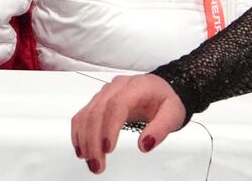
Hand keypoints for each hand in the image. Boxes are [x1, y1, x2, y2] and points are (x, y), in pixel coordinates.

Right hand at [70, 73, 185, 173]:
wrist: (161, 90)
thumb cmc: (165, 100)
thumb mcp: (173, 114)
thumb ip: (161, 129)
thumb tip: (145, 145)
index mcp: (137, 86)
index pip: (117, 104)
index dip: (109, 127)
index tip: (108, 149)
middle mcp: (117, 87)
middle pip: (98, 111)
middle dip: (94, 140)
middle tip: (98, 164)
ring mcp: (105, 93)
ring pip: (87, 114)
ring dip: (85, 140)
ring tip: (92, 162)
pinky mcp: (98, 101)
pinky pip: (82, 115)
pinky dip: (79, 133)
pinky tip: (82, 149)